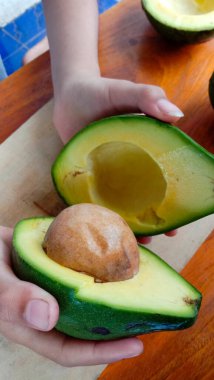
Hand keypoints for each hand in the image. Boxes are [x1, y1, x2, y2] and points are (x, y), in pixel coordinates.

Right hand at [0, 226, 142, 365]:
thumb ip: (14, 299)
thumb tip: (48, 317)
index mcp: (35, 325)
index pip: (72, 348)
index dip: (103, 351)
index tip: (137, 344)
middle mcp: (52, 309)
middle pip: (89, 324)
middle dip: (120, 323)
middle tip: (151, 314)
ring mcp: (58, 287)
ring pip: (91, 295)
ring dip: (117, 290)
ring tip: (144, 283)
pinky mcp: (62, 266)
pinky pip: (87, 267)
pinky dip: (105, 261)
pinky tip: (122, 250)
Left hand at [53, 76, 180, 240]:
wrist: (68, 96)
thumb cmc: (100, 91)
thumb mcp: (126, 91)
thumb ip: (150, 98)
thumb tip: (177, 117)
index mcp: (146, 150)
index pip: (164, 181)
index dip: (172, 204)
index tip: (176, 225)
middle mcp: (129, 165)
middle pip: (144, 198)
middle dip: (152, 220)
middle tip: (158, 239)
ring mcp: (109, 173)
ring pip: (121, 203)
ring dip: (127, 222)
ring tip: (131, 239)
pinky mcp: (89, 175)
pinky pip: (96, 198)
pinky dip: (100, 212)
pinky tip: (102, 226)